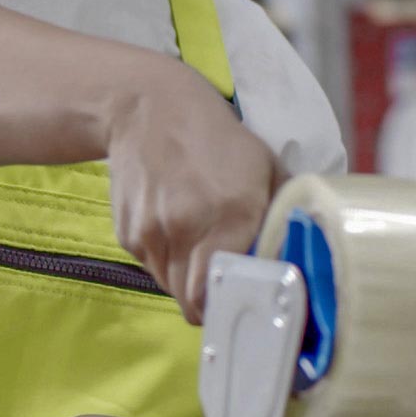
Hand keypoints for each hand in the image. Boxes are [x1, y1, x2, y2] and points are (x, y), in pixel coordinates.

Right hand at [107, 63, 284, 324]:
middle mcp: (185, 229)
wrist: (147, 109)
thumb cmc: (215, 139)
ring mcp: (150, 232)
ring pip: (169, 285)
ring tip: (199, 250)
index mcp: (230, 215)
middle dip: (208, 302)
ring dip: (186, 280)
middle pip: (190, 300)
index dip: (228, 308)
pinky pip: (150, 265)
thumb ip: (278, 219)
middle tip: (224, 288)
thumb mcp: (264, 170)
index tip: (240, 305)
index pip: (217, 294)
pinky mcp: (126, 232)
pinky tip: (174, 229)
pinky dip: (165, 259)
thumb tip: (290, 264)